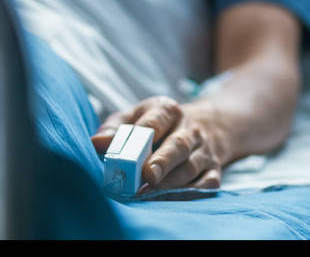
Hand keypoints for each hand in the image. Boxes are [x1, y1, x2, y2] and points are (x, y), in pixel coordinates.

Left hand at [91, 96, 228, 191]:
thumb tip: (96, 143)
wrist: (203, 126)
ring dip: (171, 182)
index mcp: (168, 110)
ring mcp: (204, 150)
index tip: (131, 152)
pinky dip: (189, 193)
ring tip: (149, 193)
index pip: (156, 120)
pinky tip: (169, 199)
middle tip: (147, 176)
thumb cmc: (157, 124)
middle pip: (177, 145)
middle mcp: (190, 129)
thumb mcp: (134, 116)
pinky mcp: (214, 169)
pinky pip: (206, 184)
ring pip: (190, 167)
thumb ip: (114, 129)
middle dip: (162, 162)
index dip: (144, 134)